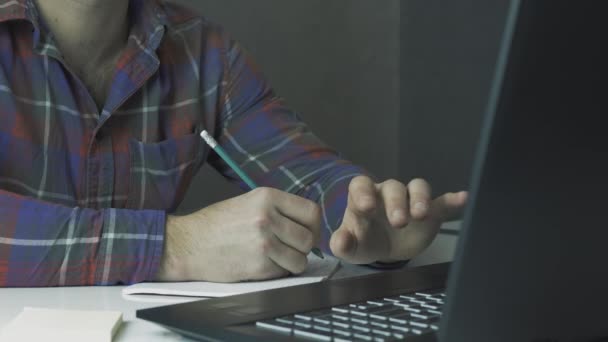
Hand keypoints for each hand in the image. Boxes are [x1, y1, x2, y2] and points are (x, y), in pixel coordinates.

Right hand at [155, 187, 321, 281]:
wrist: (187, 244)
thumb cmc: (216, 224)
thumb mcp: (249, 202)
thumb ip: (279, 209)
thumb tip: (307, 224)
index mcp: (267, 197)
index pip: (312, 212)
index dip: (312, 225)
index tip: (306, 232)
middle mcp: (268, 218)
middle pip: (309, 238)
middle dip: (302, 247)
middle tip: (289, 248)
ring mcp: (264, 243)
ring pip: (301, 259)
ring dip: (292, 262)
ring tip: (274, 257)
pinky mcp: (258, 266)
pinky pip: (284, 272)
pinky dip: (277, 272)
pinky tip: (261, 264)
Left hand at [330, 176, 466, 263]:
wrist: (384, 249)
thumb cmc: (364, 241)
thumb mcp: (350, 247)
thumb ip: (342, 244)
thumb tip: (339, 242)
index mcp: (364, 198)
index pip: (361, 185)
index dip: (364, 193)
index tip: (367, 207)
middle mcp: (387, 194)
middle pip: (393, 187)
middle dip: (396, 202)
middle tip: (399, 222)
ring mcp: (410, 201)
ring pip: (417, 188)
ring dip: (420, 198)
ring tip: (422, 215)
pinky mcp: (431, 212)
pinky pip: (442, 202)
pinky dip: (452, 200)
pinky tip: (462, 198)